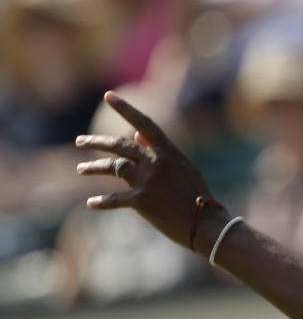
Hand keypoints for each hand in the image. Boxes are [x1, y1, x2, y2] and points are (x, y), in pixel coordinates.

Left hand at [74, 92, 216, 251]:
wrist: (205, 223)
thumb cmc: (196, 195)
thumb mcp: (182, 168)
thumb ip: (159, 150)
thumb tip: (137, 134)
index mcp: (169, 152)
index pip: (144, 123)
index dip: (126, 108)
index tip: (109, 95)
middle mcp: (156, 163)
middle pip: (120, 146)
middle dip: (97, 142)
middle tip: (80, 141)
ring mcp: (148, 181)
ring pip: (113, 168)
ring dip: (93, 168)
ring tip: (80, 169)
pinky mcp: (141, 202)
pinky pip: (115, 198)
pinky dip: (102, 201)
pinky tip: (91, 203)